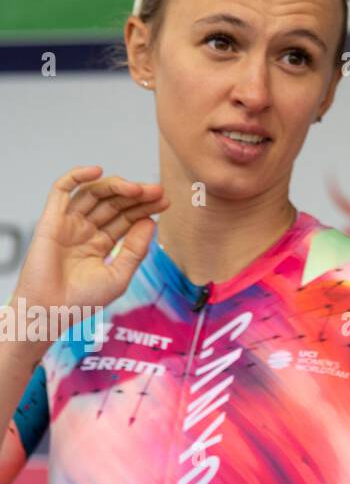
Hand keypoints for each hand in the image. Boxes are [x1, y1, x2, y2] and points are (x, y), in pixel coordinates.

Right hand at [12, 166, 169, 316]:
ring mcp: (69, 224)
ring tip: (137, 188)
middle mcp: (85, 230)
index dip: (145, 207)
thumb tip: (150, 221)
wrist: (50, 312)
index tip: (165, 202)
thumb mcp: (119, 275)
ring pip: (94, 193)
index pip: (127, 218)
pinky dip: (77, 176)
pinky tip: (97, 170)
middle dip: (136, 196)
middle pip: (114, 203)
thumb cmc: (82, 300)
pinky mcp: (51, 220)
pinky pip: (61, 191)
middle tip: (157, 191)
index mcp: (101, 243)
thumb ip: (136, 249)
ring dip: (116, 186)